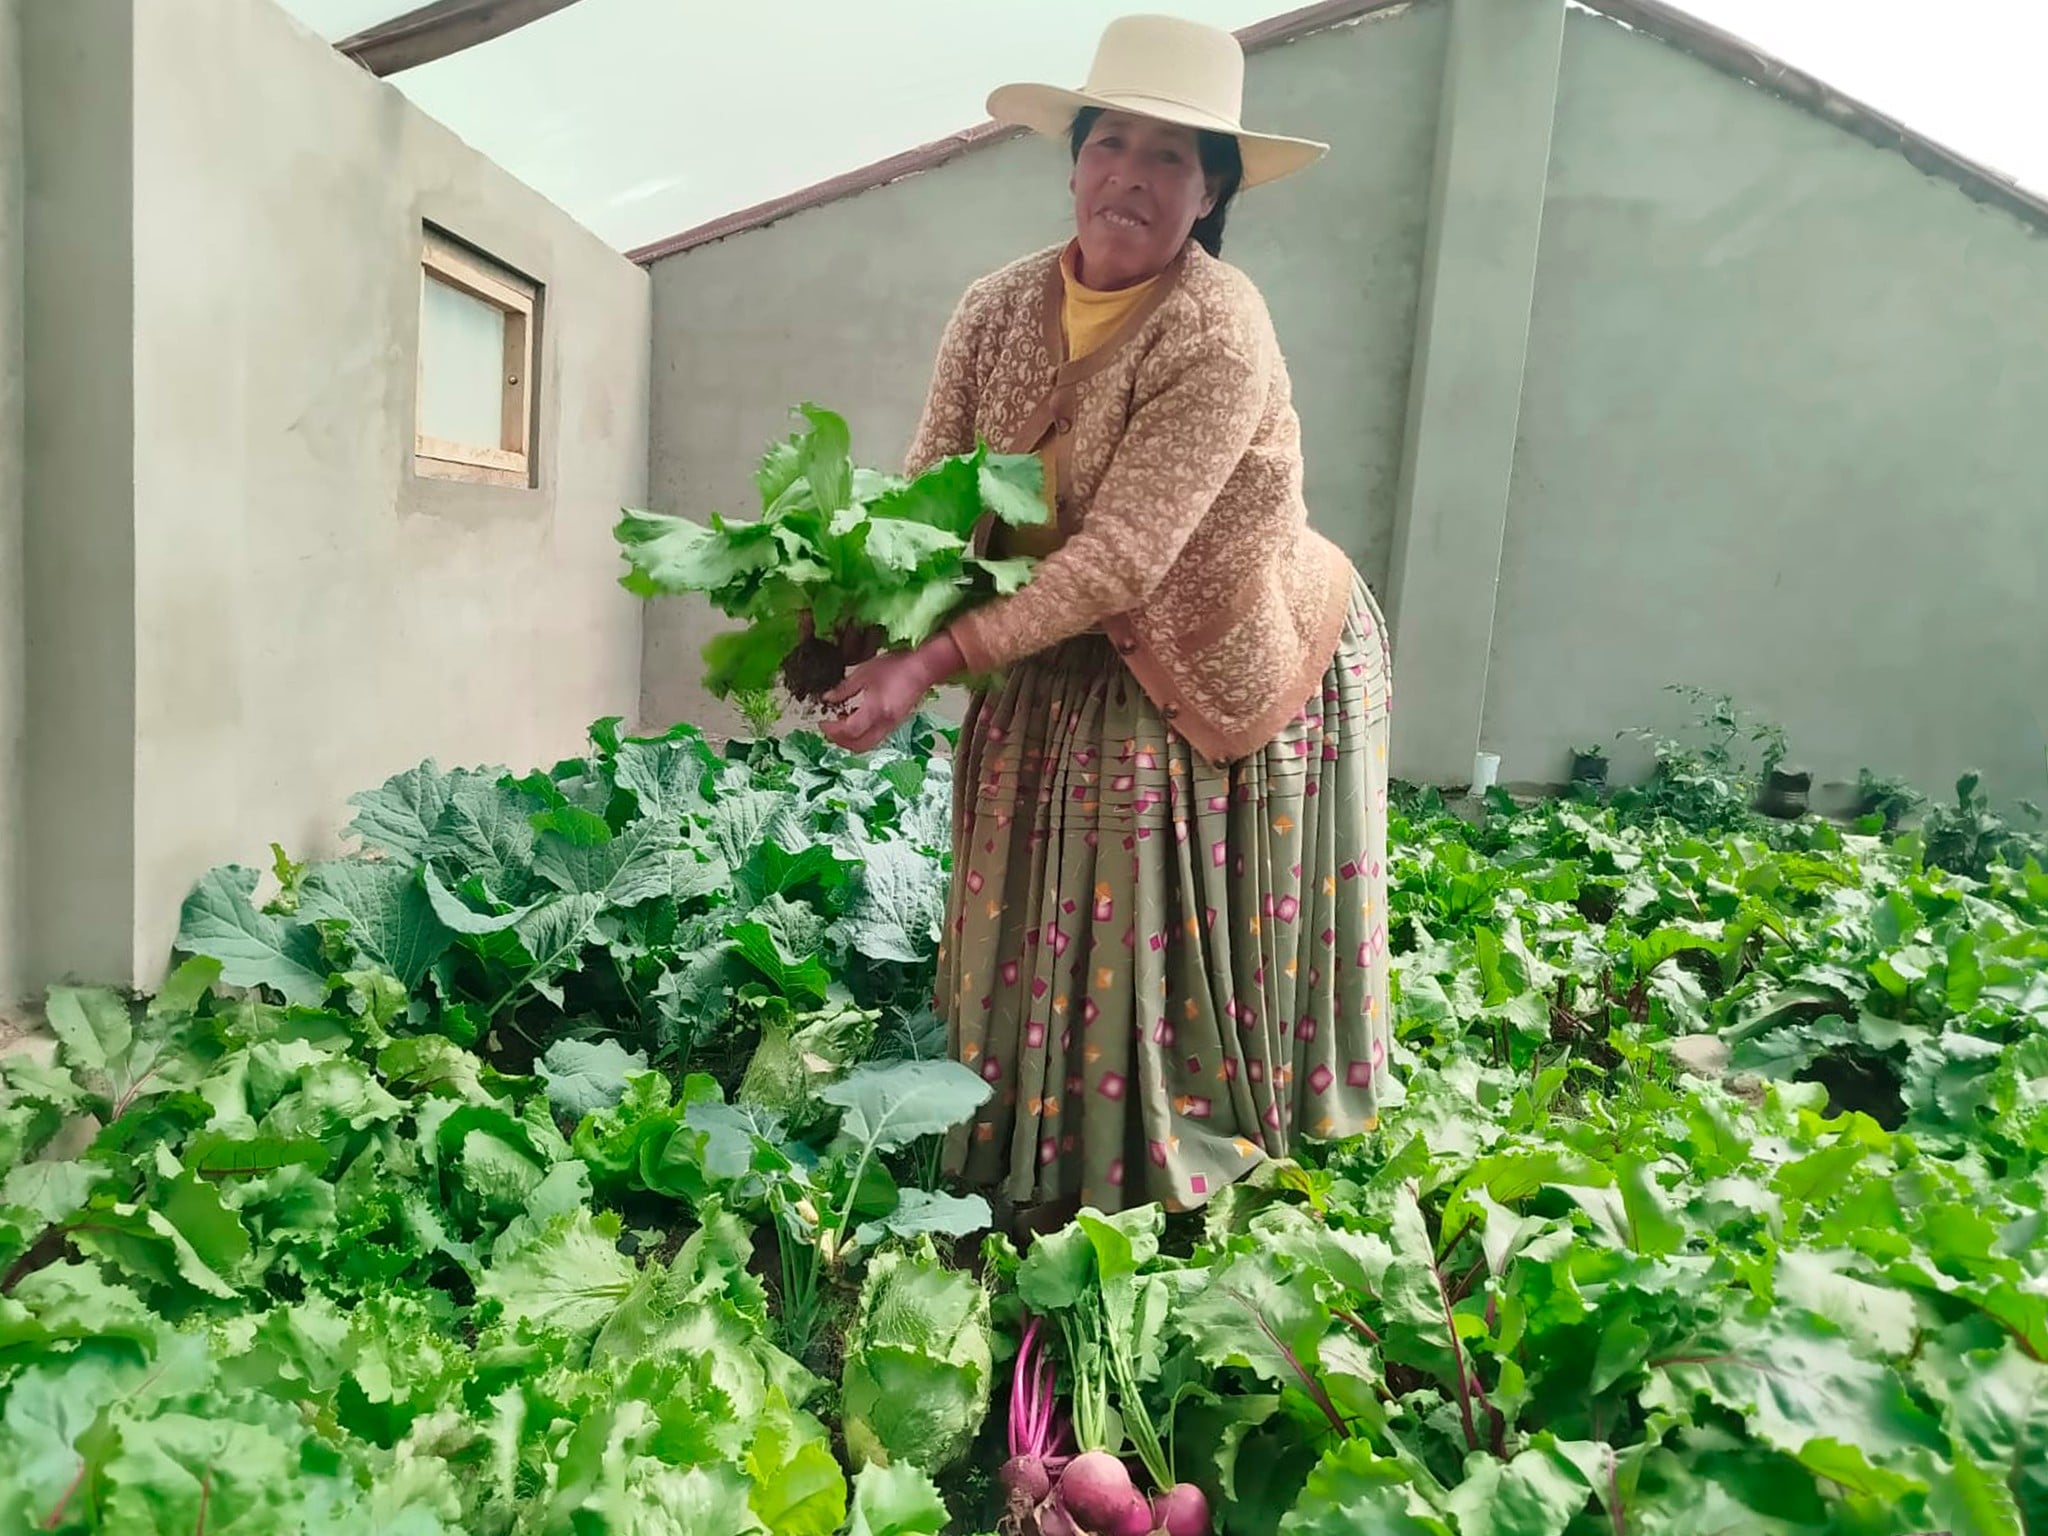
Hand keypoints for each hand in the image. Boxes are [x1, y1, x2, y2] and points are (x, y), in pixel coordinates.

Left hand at [821, 635, 961, 752]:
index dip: (832, 731)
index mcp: (876, 710)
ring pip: (867, 745)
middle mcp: (884, 724)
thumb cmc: (896, 667)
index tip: (823, 723)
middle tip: (828, 730)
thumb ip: (844, 688)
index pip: (850, 731)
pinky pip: (875, 737)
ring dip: (851, 740)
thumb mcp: (864, 673)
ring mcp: (891, 726)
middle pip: (859, 746)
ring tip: (840, 724)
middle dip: (840, 742)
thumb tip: (828, 698)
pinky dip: (861, 734)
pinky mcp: (895, 724)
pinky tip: (855, 719)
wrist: (923, 669)